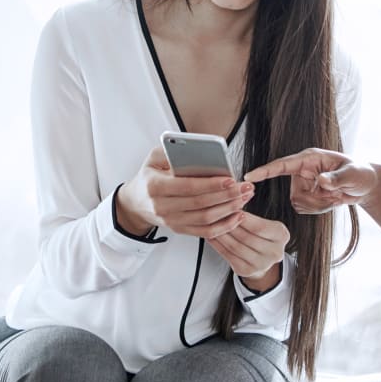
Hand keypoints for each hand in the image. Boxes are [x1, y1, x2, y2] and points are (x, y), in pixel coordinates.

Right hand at [116, 145, 253, 238]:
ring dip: (229, 210)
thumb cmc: (149, 176)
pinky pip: (206, 232)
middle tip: (245, 188)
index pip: (188, 187)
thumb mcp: (154, 158)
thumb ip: (172, 151)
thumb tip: (196, 149)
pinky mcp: (180, 229)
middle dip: (227, 196)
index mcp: (156, 186)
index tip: (230, 179)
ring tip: (244, 198)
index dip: (211, 184)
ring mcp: (171, 221)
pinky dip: (224, 226)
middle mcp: (162, 207)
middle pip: (201, 204)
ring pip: (206, 219)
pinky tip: (237, 216)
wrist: (135, 203)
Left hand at [209, 212, 288, 285]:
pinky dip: (217, 245)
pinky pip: (228, 256)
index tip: (229, 208)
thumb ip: (252, 218)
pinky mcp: (247, 270)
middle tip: (216, 214)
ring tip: (211, 224)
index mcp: (282, 236)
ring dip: (221, 234)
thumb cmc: (262, 236)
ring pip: (235, 246)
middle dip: (229, 225)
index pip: (259, 227)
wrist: (263, 258)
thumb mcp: (265, 224)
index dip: (243, 218)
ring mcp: (261, 264)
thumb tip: (232, 204)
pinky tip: (211, 236)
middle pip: (246, 237)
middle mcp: (274, 252)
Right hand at [243, 148, 377, 213]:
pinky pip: (304, 209)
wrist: (365, 185)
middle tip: (335, 196)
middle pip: (294, 193)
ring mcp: (303, 184)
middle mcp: (303, 171)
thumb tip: (321, 181)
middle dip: (315, 200)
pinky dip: (319, 209)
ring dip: (318, 205)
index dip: (265, 171)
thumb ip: (336, 179)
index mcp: (310, 159)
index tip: (249, 176)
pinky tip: (331, 201)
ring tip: (334, 196)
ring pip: (298, 203)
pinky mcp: (306, 195)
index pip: (282, 165)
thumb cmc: (360, 173)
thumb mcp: (352, 175)